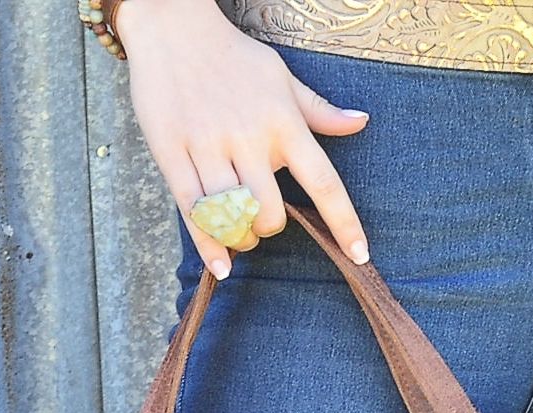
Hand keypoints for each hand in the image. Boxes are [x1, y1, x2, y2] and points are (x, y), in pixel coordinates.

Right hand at [113, 0, 371, 278]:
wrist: (172, 27)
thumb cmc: (234, 58)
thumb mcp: (282, 78)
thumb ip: (318, 110)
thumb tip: (360, 122)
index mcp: (283, 122)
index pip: (324, 182)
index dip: (345, 223)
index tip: (360, 255)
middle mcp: (249, 136)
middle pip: (271, 212)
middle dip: (268, 228)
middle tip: (262, 223)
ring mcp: (208, 145)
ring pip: (232, 217)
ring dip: (241, 238)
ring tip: (240, 234)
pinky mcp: (171, 152)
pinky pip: (193, 212)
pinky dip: (209, 246)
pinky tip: (220, 266)